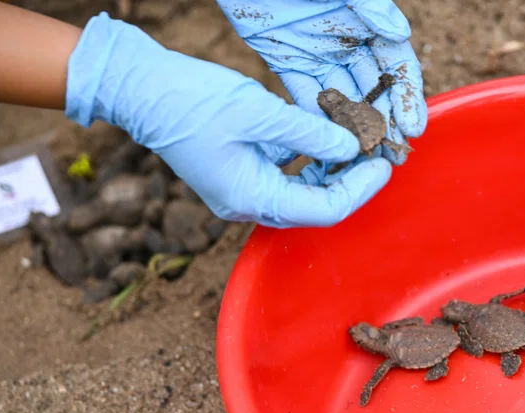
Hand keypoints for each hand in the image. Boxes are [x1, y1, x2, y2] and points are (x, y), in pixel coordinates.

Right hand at [65, 13, 390, 227]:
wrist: (140, 90)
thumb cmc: (191, 101)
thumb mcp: (260, 114)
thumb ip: (310, 134)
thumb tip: (352, 148)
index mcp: (252, 198)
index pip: (323, 210)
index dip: (359, 189)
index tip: (383, 164)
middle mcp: (248, 204)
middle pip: (315, 204)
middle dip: (350, 180)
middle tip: (378, 151)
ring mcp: (243, 190)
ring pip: (302, 190)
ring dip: (331, 169)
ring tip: (357, 140)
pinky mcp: (240, 173)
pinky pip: (285, 174)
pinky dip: (308, 158)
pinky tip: (326, 135)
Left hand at [219, 0, 425, 165]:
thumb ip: (371, 6)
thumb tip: (400, 33)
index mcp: (368, 23)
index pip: (396, 66)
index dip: (407, 97)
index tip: (412, 128)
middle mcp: (348, 43)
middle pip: (372, 90)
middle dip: (385, 123)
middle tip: (392, 156)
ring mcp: (319, 55)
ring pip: (342, 100)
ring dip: (354, 130)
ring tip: (363, 159)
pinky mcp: (288, 62)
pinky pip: (306, 97)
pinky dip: (317, 120)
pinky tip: (327, 145)